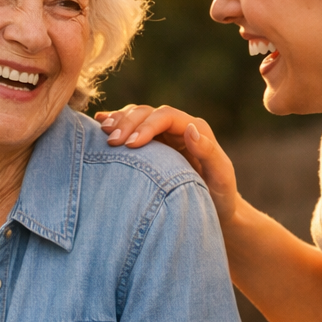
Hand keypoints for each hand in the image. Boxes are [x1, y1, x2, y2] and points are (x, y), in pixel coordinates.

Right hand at [95, 105, 239, 223]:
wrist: (215, 209)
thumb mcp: (221, 177)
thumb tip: (190, 129)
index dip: (147, 125)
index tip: (131, 144)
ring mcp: (164, 135)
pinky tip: (99, 123)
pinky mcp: (153, 144)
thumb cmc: (220, 196)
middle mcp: (178, 127)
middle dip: (128, 123)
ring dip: (119, 121)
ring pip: (137, 116)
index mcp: (196, 129)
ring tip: (103, 131)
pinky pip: (132, 128)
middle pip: (148, 112)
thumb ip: (209, 152)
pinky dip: (116, 123)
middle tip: (111, 141)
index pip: (167, 116)